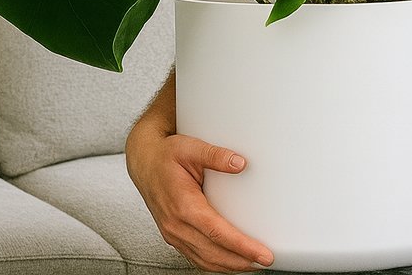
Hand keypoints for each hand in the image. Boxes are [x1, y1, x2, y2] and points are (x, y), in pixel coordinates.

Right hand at [125, 119, 273, 272]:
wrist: (144, 162)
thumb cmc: (166, 156)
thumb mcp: (190, 147)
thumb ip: (215, 155)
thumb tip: (240, 163)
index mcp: (182, 205)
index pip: (217, 233)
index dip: (242, 247)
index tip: (263, 254)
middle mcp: (175, 225)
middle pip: (213, 253)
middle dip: (242, 261)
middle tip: (268, 261)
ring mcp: (173, 234)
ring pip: (204, 260)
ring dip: (230, 266)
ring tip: (254, 264)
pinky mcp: (174, 236)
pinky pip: (196, 257)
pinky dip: (216, 264)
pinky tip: (232, 262)